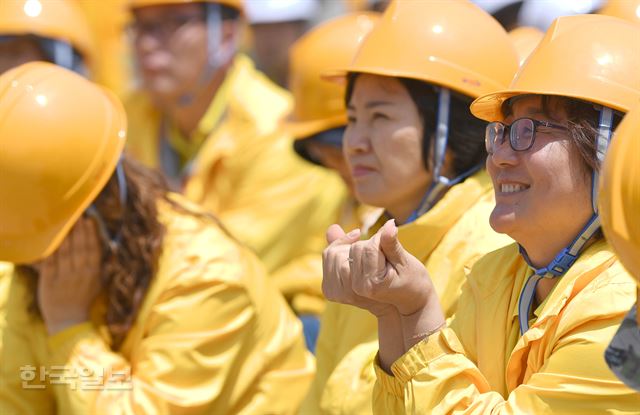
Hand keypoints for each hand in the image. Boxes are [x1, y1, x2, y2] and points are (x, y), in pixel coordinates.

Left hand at [37, 217, 102, 334]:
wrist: (68, 321)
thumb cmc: (84, 300)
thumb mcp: (98, 284)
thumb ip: (102, 267)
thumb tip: (109, 248)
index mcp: (93, 274)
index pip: (93, 250)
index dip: (91, 234)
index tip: (89, 221)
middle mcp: (79, 274)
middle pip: (79, 248)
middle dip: (78, 231)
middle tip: (76, 217)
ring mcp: (64, 278)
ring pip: (65, 253)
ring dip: (65, 237)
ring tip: (65, 224)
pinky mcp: (48, 282)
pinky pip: (49, 263)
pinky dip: (51, 251)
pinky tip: (51, 241)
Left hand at [322, 224, 398, 317]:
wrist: (406, 301)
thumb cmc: (412, 279)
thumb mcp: (404, 261)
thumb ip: (391, 243)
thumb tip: (389, 223)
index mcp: (372, 284)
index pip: (368, 248)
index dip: (380, 240)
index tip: (390, 242)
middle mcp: (353, 290)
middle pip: (353, 248)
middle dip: (367, 244)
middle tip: (381, 255)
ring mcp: (340, 293)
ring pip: (336, 252)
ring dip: (351, 247)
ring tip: (369, 258)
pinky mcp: (331, 291)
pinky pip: (328, 260)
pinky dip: (338, 252)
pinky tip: (353, 258)